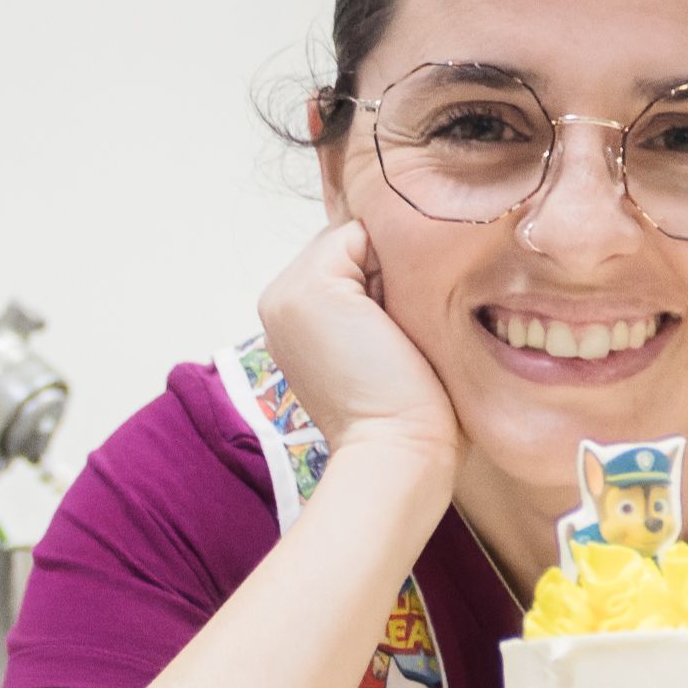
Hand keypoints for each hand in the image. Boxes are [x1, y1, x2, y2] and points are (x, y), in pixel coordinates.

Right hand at [256, 220, 459, 477]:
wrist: (397, 451)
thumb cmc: (409, 412)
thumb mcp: (379, 343)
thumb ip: (370, 299)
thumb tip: (396, 255)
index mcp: (291, 319)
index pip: (343, 261)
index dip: (380, 283)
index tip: (392, 338)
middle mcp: (277, 301)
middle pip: (346, 246)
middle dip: (381, 273)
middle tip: (393, 337)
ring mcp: (285, 293)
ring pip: (353, 239)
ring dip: (386, 271)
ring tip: (392, 332)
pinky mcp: (309, 289)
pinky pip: (358, 236)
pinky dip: (387, 267)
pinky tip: (390, 321)